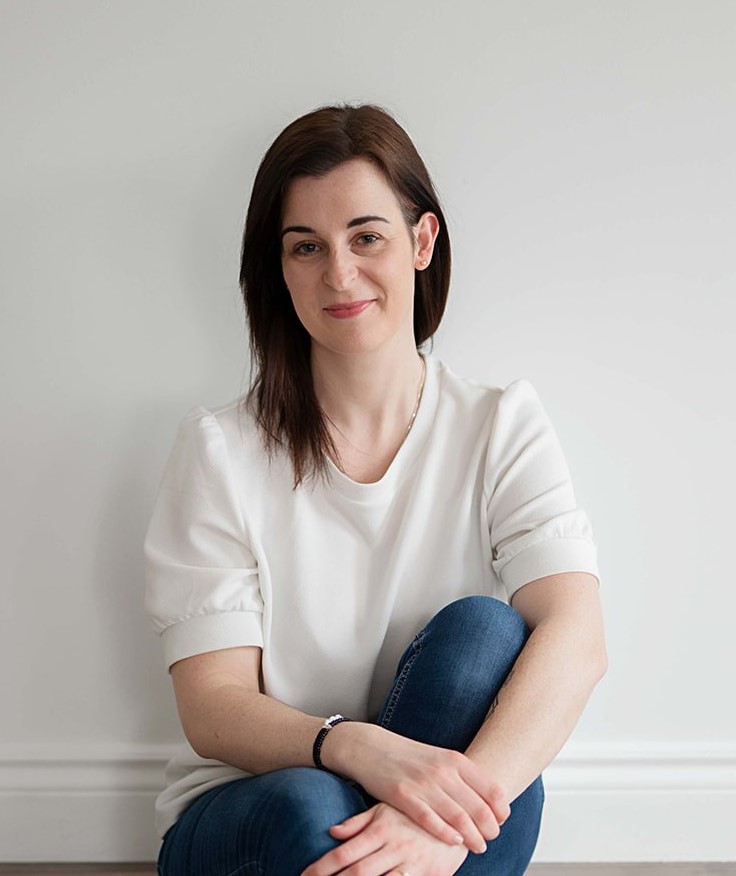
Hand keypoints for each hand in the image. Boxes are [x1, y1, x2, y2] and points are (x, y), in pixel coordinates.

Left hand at [301, 802, 469, 875]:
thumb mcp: (387, 810)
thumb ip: (359, 822)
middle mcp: (394, 845)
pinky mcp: (428, 874)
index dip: (323, 867)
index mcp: (381, 828)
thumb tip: (332, 830)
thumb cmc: (416, 812)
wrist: (461, 813)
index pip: (345, 852)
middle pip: (358, 872)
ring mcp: (411, 861)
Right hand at [324, 723, 508, 853]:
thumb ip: (463, 777)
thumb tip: (489, 800)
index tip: (501, 823)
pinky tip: (454, 842)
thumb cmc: (409, 757)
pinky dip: (446, 834)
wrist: (372, 748)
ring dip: (473, 838)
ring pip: (459, 818)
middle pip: (480, 808)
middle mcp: (443, 770)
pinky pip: (431, 821)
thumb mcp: (441, 759)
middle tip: (490, 839)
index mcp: (455, 760)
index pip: (492, 789)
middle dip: (490, 829)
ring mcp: (424, 783)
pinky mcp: (404, 796)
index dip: (501, 811)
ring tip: (478, 847)